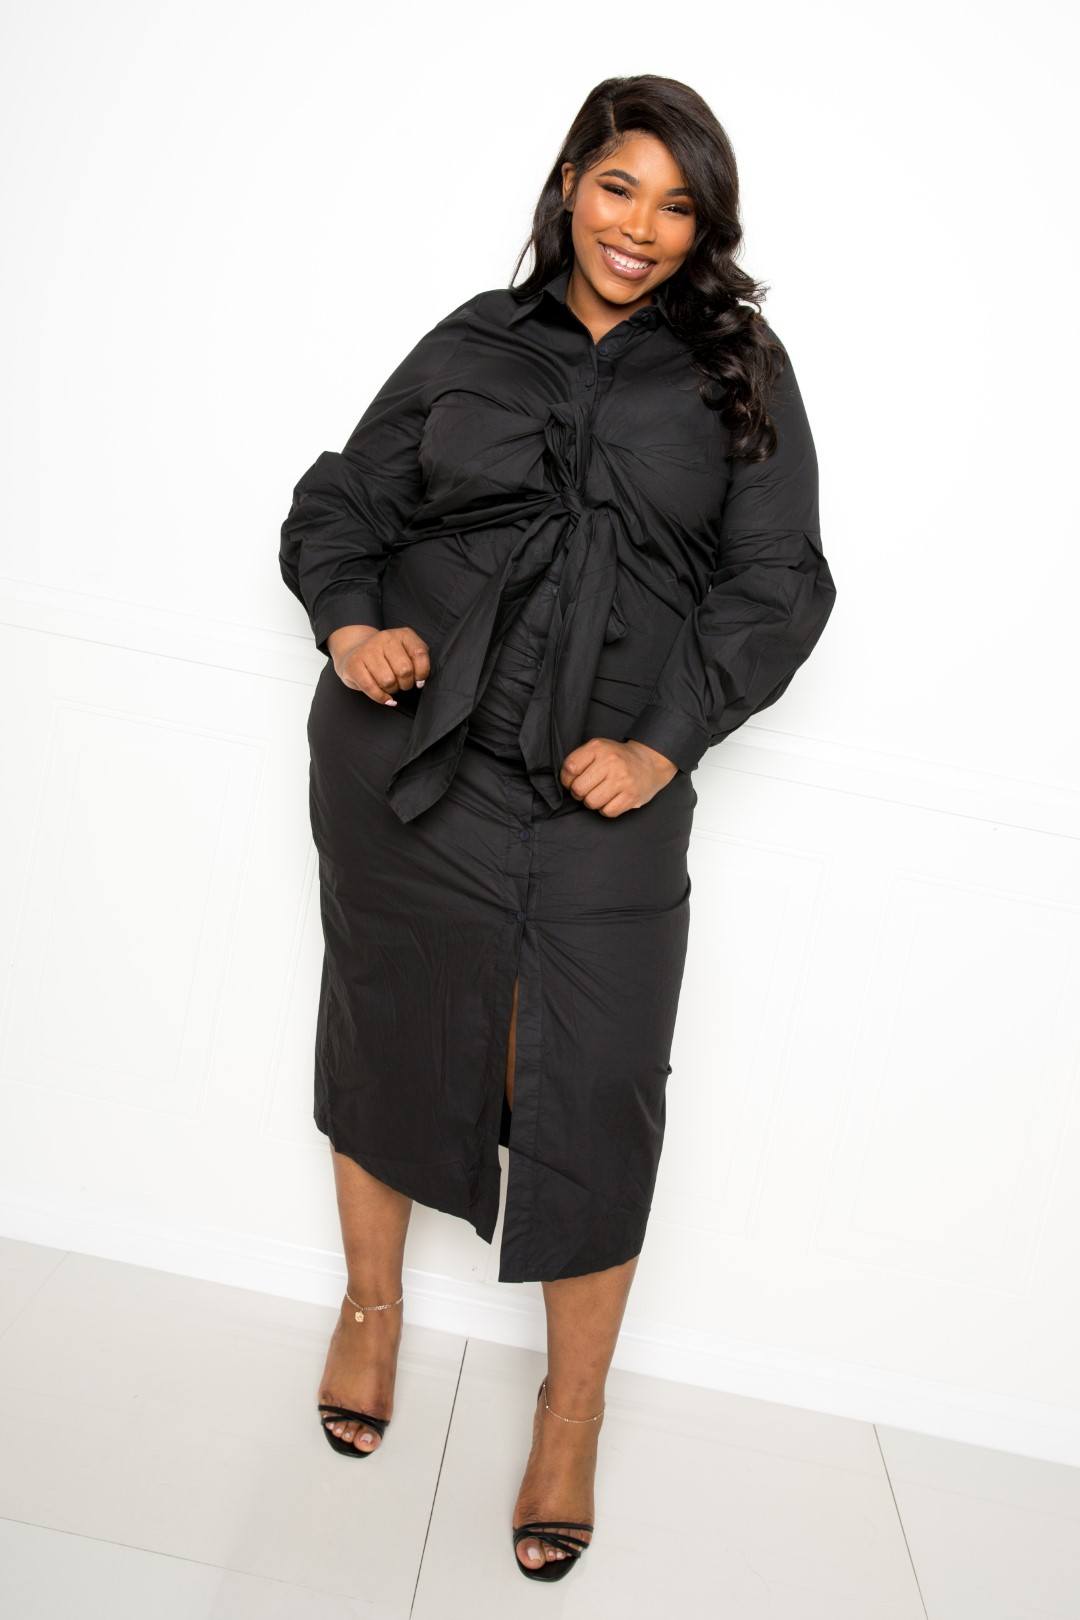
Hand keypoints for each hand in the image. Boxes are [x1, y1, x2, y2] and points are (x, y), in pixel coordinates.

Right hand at [327, 624, 430, 705]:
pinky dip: (381, 697)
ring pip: (388, 681)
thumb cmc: (386, 656)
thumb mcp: (406, 651)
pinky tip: (385, 697)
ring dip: (392, 690)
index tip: (418, 680)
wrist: (355, 650)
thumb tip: (420, 681)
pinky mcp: (354, 664)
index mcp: (403, 634)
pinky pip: (371, 688)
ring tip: (390, 686)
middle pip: (404, 670)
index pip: (419, 654)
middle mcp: (385, 638)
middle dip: (406, 684)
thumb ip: (418, 661)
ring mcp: (368, 650)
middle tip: (402, 684)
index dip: (422, 673)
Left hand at [559, 737, 678, 817]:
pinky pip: (607, 812)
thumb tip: (565, 782)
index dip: (567, 779)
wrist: (649, 762)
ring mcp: (622, 780)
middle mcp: (611, 762)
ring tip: (600, 794)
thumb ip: (579, 760)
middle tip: (588, 788)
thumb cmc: (617, 758)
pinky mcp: (631, 796)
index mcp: (598, 748)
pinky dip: (606, 809)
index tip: (573, 780)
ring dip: (592, 802)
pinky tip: (611, 799)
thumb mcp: (598, 748)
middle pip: (578, 789)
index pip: (570, 768)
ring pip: (591, 802)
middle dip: (579, 792)